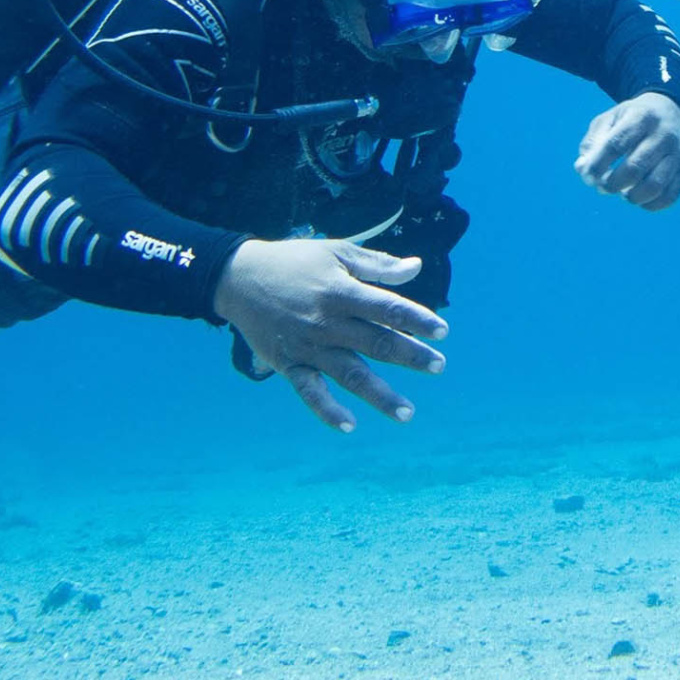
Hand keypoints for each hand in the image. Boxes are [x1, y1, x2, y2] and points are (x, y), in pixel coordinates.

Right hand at [213, 239, 448, 431]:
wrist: (238, 278)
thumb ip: (377, 264)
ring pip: (350, 374)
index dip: (416, 319)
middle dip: (410, 356)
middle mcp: (327, 322)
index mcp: (341, 292)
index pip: (386, 308)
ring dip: (380, 395)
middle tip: (438, 366)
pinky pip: (309, 391)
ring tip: (408, 413)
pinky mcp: (288, 364)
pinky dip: (327, 410)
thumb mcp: (336, 253)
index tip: (442, 331)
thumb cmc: (294, 262)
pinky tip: (349, 426)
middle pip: (376, 343)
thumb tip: (415, 268)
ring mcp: (307, 346)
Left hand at [573, 92, 679, 210]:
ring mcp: (678, 153)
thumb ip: (592, 143)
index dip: (597, 165)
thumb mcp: (608, 120)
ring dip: (632, 196)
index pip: (615, 145)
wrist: (668, 111)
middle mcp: (663, 134)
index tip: (587, 176)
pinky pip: (670, 196)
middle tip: (603, 187)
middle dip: (612, 184)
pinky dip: (650, 205)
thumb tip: (582, 169)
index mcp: (640, 117)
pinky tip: (639, 198)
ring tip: (623, 193)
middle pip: (635, 167)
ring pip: (655, 185)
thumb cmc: (630, 120)